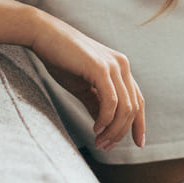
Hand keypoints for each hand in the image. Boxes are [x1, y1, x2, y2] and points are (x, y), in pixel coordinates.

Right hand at [29, 13, 144, 151]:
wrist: (43, 35)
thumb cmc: (61, 59)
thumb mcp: (83, 87)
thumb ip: (96, 104)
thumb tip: (104, 126)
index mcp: (121, 69)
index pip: (138, 101)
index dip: (140, 124)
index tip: (138, 144)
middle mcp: (122, 66)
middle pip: (133, 109)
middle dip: (121, 133)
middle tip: (105, 147)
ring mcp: (113, 66)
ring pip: (124, 108)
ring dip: (113, 130)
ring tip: (99, 142)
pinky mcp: (100, 68)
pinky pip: (111, 102)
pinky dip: (105, 119)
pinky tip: (96, 129)